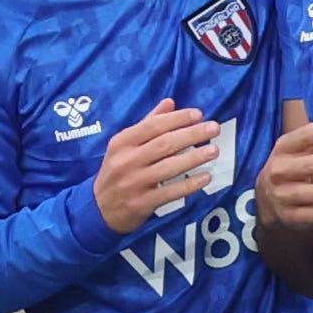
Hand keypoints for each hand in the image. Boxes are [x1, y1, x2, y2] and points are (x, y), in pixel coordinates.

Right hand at [92, 98, 221, 232]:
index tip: (198, 115)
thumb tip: (170, 102)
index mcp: (122, 143)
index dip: (177, 119)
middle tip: (214, 129)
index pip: (152, 125)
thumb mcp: (124, 146)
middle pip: (164, 144)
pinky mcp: (142, 203)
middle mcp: (127, 161)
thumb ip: (147, 124)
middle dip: (191, 135)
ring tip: (213, 151)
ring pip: (169, 167)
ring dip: (194, 158)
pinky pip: (170, 192)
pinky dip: (189, 184)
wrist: (99, 209)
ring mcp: (134, 183)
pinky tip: (206, 177)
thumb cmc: (117, 172)